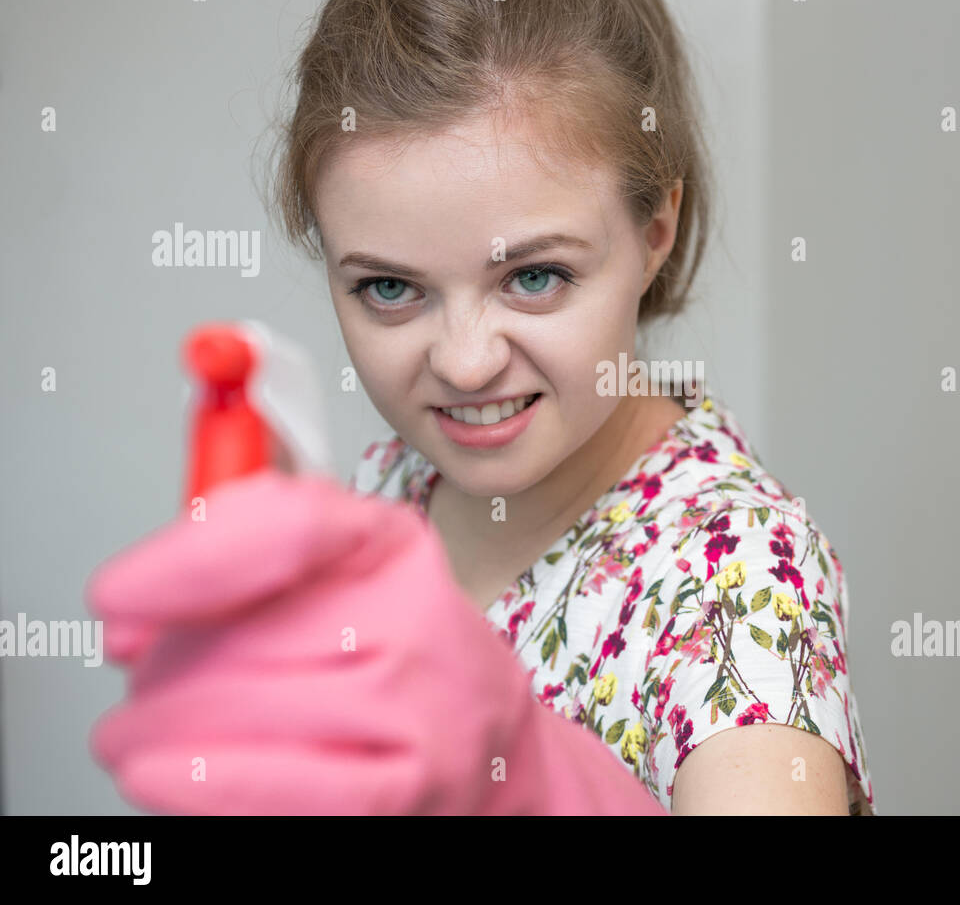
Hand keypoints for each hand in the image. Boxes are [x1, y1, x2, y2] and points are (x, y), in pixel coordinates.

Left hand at [87, 471, 532, 814]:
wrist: (489, 743)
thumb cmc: (394, 656)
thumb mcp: (337, 578)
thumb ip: (233, 570)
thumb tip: (129, 618)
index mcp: (387, 544)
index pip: (290, 525)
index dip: (188, 560)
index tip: (116, 596)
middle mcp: (414, 613)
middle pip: (244, 633)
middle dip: (161, 670)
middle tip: (144, 688)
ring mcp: (416, 703)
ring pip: (246, 709)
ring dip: (159, 731)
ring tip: (138, 739)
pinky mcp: (408, 788)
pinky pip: (288, 785)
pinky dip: (206, 783)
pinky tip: (159, 775)